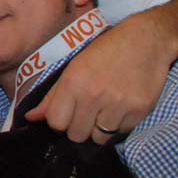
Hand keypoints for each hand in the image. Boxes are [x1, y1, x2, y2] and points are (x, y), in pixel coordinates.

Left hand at [25, 17, 169, 143]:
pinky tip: (122, 106)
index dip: (60, 122)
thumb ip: (52, 96)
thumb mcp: (73, 67)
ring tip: (105, 109)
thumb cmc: (105, 51)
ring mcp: (118, 104)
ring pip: (99, 138)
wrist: (147, 39)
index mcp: (73, 82)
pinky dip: (120, 124)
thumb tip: (30, 118)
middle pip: (76, 135)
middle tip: (87, 112)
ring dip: (99, 128)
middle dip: (79, 127)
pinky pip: (122, 132)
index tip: (68, 114)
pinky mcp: (140, 110)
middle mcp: (94, 95)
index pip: (56, 123)